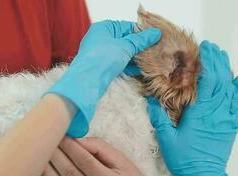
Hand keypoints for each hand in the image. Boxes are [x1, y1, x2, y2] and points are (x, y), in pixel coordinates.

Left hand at [38, 137, 160, 175]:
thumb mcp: (122, 161)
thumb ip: (100, 149)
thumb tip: (78, 139)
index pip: (85, 161)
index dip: (70, 147)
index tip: (60, 135)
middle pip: (70, 173)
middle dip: (55, 155)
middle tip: (45, 140)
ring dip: (47, 169)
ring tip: (39, 154)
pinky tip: (41, 172)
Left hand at [47, 20, 160, 136]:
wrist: (87, 82)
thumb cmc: (102, 59)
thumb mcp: (125, 46)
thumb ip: (141, 40)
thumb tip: (155, 33)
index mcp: (103, 28)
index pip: (126, 26)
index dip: (140, 32)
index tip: (154, 38)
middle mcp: (100, 39)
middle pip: (124, 40)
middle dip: (139, 47)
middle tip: (155, 51)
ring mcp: (100, 53)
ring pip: (122, 53)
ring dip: (135, 57)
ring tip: (151, 61)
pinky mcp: (101, 67)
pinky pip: (118, 63)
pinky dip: (128, 66)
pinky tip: (140, 70)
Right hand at [146, 41, 237, 175]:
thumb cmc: (184, 159)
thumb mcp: (166, 139)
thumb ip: (159, 118)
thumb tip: (150, 100)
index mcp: (200, 114)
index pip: (209, 82)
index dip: (208, 63)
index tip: (204, 49)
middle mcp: (217, 113)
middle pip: (222, 80)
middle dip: (217, 61)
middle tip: (211, 48)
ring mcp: (226, 118)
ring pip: (231, 89)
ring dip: (226, 71)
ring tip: (221, 56)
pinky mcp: (231, 125)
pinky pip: (237, 104)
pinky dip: (236, 90)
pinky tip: (235, 81)